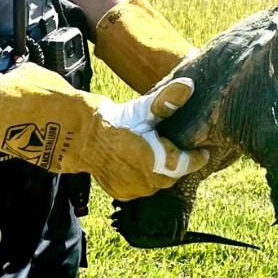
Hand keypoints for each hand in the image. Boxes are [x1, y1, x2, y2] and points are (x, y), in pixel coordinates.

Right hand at [0, 63, 205, 200]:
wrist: (72, 136)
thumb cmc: (109, 120)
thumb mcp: (139, 109)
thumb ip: (166, 101)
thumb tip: (189, 85)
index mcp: (153, 159)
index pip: (187, 164)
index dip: (198, 156)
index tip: (205, 149)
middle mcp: (144, 179)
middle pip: (173, 173)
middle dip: (178, 161)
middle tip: (181, 147)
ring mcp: (131, 188)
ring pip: (158, 182)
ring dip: (161, 169)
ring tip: (160, 153)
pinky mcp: (120, 191)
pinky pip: (142, 186)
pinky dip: (145, 176)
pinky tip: (142, 162)